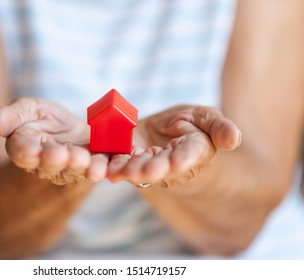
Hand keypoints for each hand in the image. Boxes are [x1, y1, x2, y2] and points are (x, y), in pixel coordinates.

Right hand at [0, 98, 108, 184]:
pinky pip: (99, 169)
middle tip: (60, 154)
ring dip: (80, 167)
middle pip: (50, 164)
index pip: (22, 152)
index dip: (25, 152)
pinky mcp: (94, 166)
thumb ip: (13, 115)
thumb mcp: (27, 109)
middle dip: (55, 159)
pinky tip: (106, 169)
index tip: (29, 150)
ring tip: (85, 162)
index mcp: (26, 148)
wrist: (71, 132)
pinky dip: (104, 169)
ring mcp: (72, 168)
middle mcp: (48, 164)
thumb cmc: (44, 120)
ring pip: (75, 170)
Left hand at [107, 106, 240, 187]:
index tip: (178, 162)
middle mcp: (172, 164)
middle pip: (162, 167)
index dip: (184, 159)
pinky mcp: (131, 163)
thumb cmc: (190, 122)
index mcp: (195, 150)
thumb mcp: (205, 117)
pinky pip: (122, 165)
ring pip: (140, 170)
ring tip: (119, 172)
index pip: (191, 155)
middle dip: (152, 169)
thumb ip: (219, 127)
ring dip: (130, 171)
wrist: (166, 129)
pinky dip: (114, 166)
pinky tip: (107, 169)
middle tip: (145, 172)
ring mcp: (151, 166)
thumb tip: (234, 139)